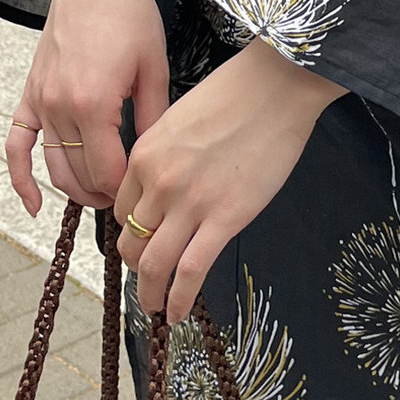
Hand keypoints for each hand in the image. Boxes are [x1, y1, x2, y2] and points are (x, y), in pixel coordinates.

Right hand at [6, 0, 167, 215]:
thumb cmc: (129, 14)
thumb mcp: (154, 67)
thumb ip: (153, 117)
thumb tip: (159, 158)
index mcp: (94, 103)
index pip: (106, 171)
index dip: (126, 190)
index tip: (145, 194)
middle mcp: (60, 107)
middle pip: (78, 174)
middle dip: (104, 194)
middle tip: (129, 200)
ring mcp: (40, 101)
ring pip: (52, 165)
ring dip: (74, 189)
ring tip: (100, 199)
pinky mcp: (29, 93)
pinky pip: (16, 144)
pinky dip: (19, 178)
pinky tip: (33, 205)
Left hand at [113, 38, 348, 321]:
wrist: (277, 87)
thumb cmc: (237, 93)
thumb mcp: (181, 119)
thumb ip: (166, 154)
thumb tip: (169, 183)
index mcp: (144, 156)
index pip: (122, 209)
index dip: (130, 232)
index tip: (140, 245)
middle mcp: (158, 183)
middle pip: (132, 241)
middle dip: (136, 267)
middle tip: (147, 281)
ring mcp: (190, 204)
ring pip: (154, 264)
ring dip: (150, 293)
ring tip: (155, 308)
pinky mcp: (225, 219)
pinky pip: (191, 271)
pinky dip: (179, 298)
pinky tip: (177, 313)